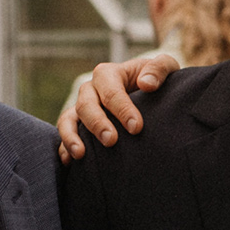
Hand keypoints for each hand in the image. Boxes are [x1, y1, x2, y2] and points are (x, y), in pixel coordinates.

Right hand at [53, 53, 179, 160]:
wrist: (149, 93)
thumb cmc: (157, 80)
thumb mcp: (165, 67)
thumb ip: (159, 68)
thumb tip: (146, 84)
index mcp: (108, 74)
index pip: (111, 91)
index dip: (122, 109)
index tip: (136, 128)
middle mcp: (91, 90)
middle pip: (86, 105)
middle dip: (97, 123)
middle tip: (111, 141)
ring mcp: (82, 108)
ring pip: (69, 119)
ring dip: (72, 136)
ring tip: (81, 154)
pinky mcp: (78, 125)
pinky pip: (67, 135)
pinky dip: (64, 147)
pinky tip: (69, 162)